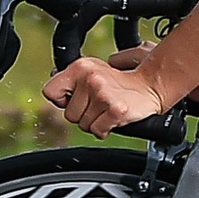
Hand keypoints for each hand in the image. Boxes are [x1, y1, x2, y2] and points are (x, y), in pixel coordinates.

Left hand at [45, 55, 169, 136]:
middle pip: (69, 114)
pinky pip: (97, 130)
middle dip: (82, 115)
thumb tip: (52, 93)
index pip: (50, 92)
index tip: (75, 100)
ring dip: (95, 122)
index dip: (61, 101)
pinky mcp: (115, 109)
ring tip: (106, 110)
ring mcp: (103, 94)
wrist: (149, 86)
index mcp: (80, 67)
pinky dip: (104, 129)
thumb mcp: (91, 71)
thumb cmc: (118, 82)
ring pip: (83, 124)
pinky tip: (112, 118)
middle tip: (98, 105)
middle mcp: (90, 78)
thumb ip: (71, 81)